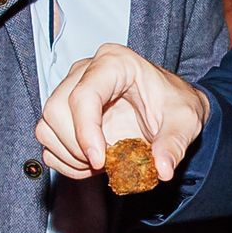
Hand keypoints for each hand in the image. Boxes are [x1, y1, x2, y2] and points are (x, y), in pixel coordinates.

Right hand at [36, 44, 209, 182]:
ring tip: (99, 164)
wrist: (170, 108)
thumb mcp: (185, 122)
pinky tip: (89, 165)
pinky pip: (48, 140)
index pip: (83, 95)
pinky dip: (63, 161)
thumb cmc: (175, 105)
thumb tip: (162, 169)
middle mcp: (85, 72)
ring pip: (46, 126)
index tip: (100, 161)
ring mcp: (70, 90)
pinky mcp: (64, 113)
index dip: (86, 132)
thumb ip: (174, 144)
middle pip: (56, 109)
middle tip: (105, 163)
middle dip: (76, 146)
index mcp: (114, 63)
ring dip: (68, 155)